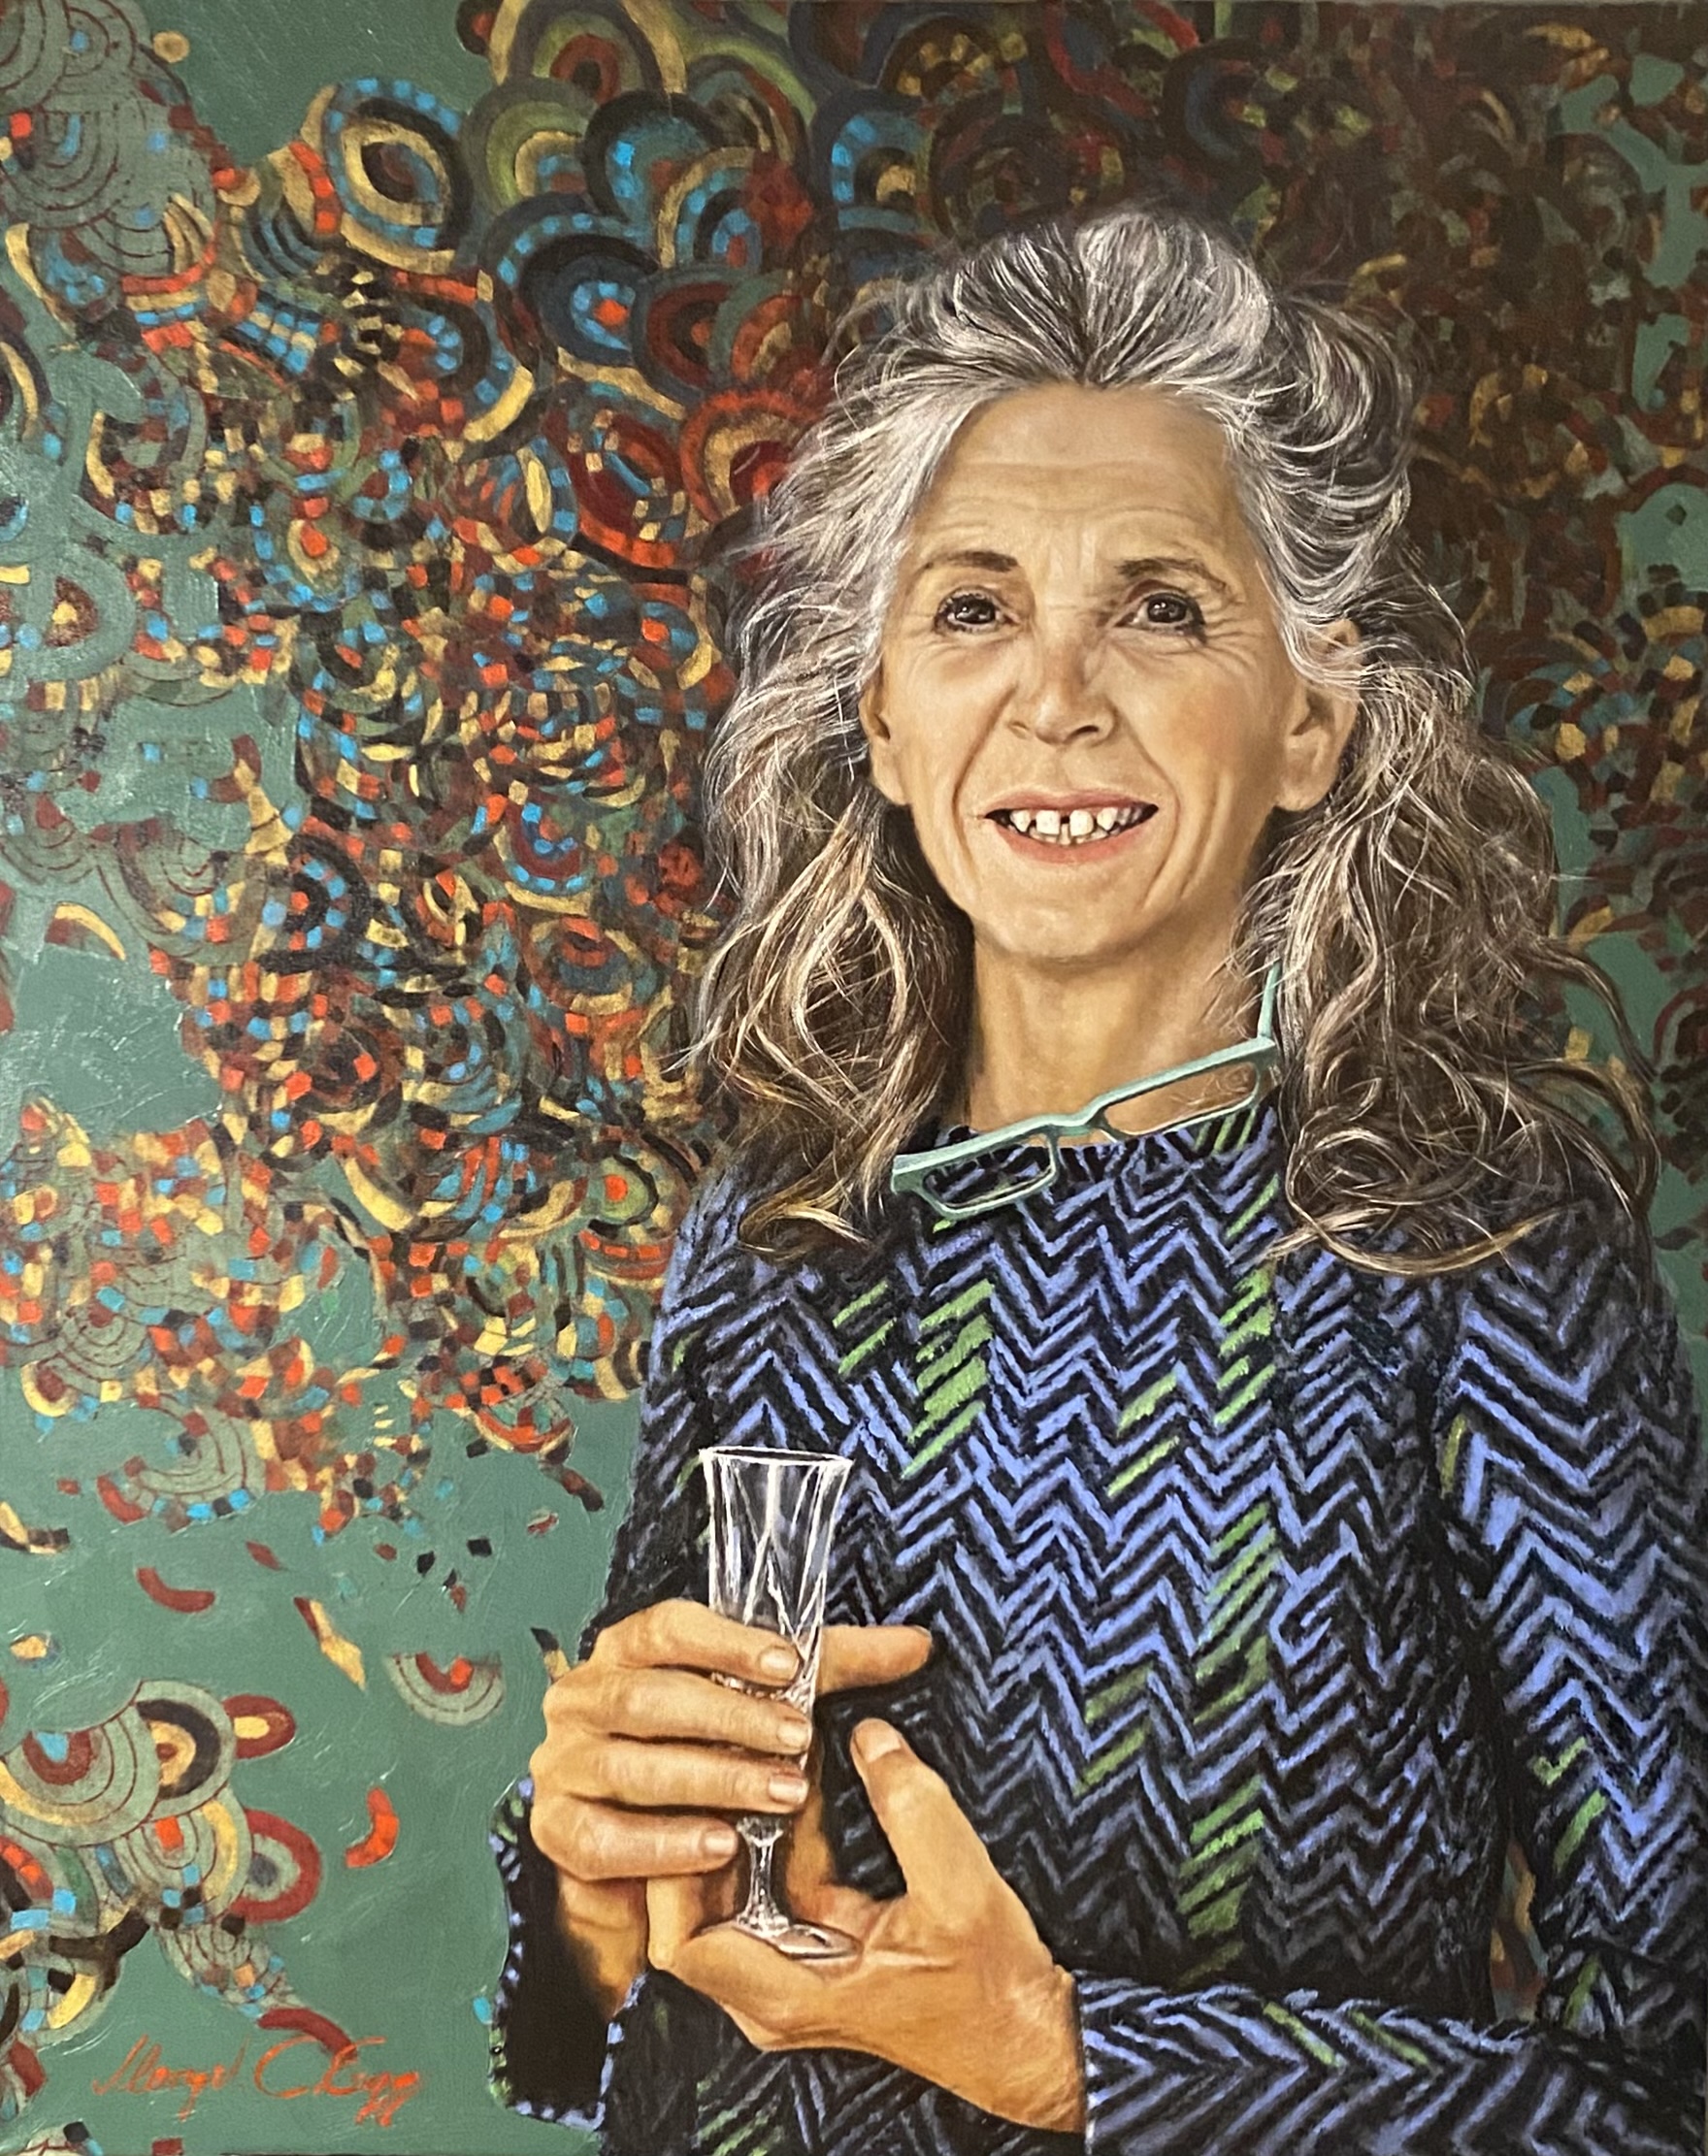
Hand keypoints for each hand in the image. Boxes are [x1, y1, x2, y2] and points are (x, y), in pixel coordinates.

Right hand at [528, 1603, 931, 2016]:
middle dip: (730, 1719)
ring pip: (632, 1765)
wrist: (641, 1864)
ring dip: (711, 1780)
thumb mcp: (766, 1704)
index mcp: (626, 1651)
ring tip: (778, 1796)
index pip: (666, 1627)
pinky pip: (605, 1837)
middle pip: (650, 1697)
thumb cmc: (706, 1759)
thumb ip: (833, 1669)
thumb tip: (918, 1644)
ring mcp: (563, 1764)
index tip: (788, 1663)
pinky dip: (665, 1843)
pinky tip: (721, 1848)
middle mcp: (583, 1698)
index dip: (725, 1642)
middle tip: (799, 1740)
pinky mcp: (557, 1830)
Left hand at [647, 1720, 1084, 2134]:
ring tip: (753, 1755)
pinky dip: (779, 1831)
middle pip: (694, 1909)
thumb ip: (912, 1808)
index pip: (682, 1944)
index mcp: (791, 1995)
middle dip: (702, 1827)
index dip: (673, 1873)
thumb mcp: (959, 1890)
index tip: (699, 1804)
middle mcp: (776, 1990)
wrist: (1029, 2039)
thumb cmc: (992, 1988)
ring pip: (732, 1890)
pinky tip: (799, 1776)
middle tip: (718, 1759)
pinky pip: (773, 1883)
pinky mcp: (819, 1944)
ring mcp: (795, 1968)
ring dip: (740, 1821)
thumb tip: (869, 1734)